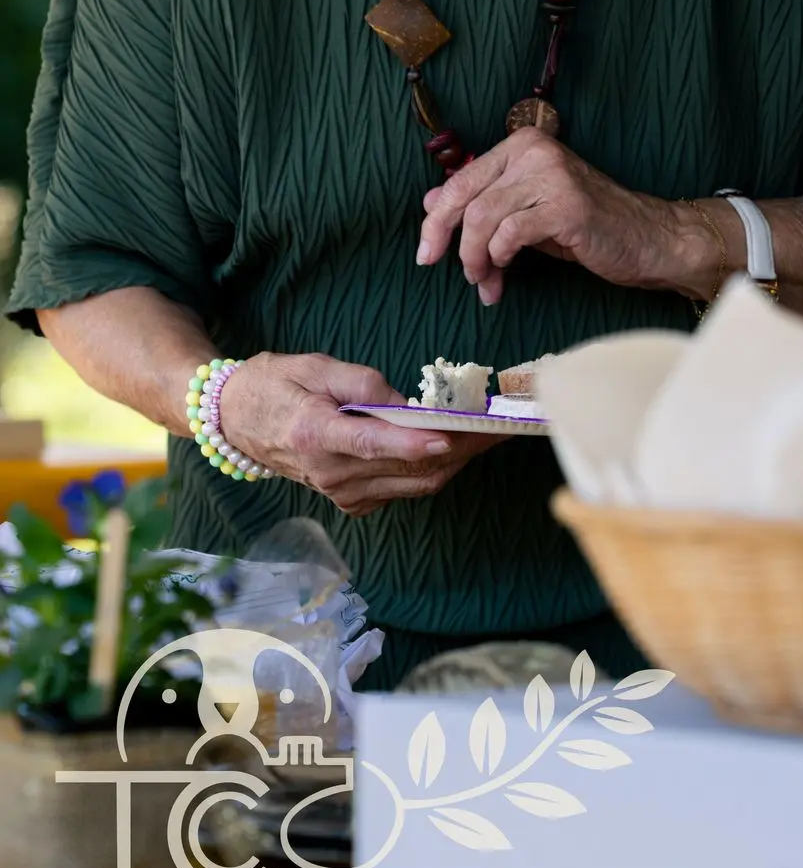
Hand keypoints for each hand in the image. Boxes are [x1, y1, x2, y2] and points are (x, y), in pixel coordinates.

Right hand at [217, 351, 505, 516]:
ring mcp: (341, 492)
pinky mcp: (351, 501)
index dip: (414, 443)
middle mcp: (331, 472)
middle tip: (499, 426)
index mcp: (318, 434)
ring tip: (491, 436)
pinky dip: (432, 471)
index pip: (373, 444)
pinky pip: (402, 490)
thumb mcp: (314, 366)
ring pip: (413, 484)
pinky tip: (455, 448)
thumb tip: (403, 401)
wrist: (237, 421)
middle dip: (459, 448)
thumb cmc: (277, 385)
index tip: (450, 435)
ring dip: (455, 462)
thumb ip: (360, 381)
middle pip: (406, 467)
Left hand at [416, 127, 715, 303]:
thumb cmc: (584, 225)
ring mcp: (552, 175)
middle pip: (466, 197)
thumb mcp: (525, 210)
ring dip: (475, 259)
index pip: (461, 180)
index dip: (435, 219)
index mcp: (522, 145)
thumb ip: (483, 202)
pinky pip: (511, 233)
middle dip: (446, 240)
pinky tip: (506, 272)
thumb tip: (429, 201)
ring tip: (484, 282)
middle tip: (438, 269)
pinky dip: (500, 257)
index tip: (425, 252)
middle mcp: (535, 151)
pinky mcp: (566, 205)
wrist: (644, 238)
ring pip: (484, 219)